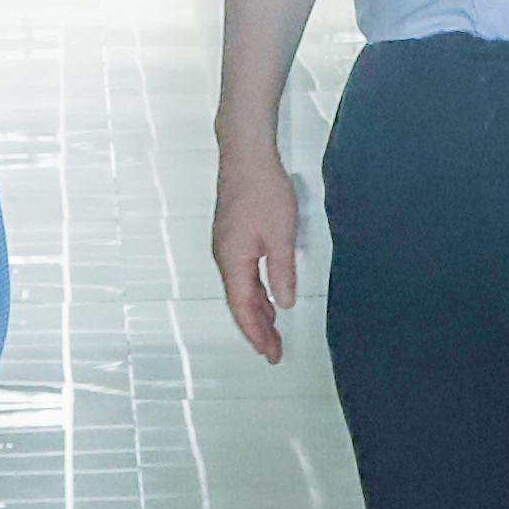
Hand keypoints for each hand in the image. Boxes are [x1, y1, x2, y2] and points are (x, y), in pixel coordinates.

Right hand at [212, 141, 305, 365]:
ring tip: (273, 333)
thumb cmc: (264, 190)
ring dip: (256, 312)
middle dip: (257, 329)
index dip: (256, 334)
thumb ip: (281, 271)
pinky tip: (268, 297)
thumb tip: (284, 304)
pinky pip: (242, 274)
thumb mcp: (281, 234)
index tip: (270, 354)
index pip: (243, 307)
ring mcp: (226, 246)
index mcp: (233, 261)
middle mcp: (224, 258)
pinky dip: (255, 292)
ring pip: (240, 289)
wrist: (246, 155)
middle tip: (274, 352)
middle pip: (239, 303)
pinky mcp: (232, 236)